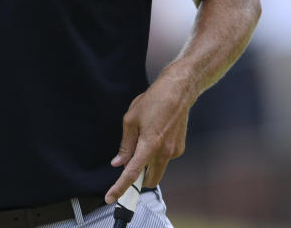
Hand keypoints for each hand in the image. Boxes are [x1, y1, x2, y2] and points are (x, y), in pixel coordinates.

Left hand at [104, 77, 191, 203]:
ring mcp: (174, 152)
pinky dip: (156, 154)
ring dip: (148, 163)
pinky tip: (156, 134)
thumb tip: (118, 162)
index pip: (132, 173)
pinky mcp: (179, 148)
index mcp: (149, 145)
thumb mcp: (131, 120)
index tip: (111, 197)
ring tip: (144, 137)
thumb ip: (125, 145)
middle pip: (150, 179)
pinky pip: (164, 158)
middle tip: (129, 167)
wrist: (178, 92)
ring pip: (157, 168)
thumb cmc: (153, 101)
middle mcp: (164, 152)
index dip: (120, 187)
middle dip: (139, 179)